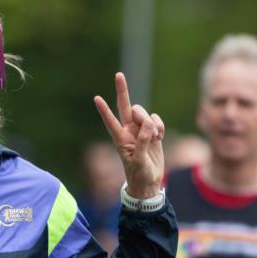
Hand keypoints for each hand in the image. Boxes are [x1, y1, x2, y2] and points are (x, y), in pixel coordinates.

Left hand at [94, 72, 164, 198]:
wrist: (149, 182)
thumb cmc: (139, 174)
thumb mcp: (139, 161)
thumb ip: (143, 142)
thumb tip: (149, 125)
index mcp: (120, 139)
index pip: (110, 121)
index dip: (104, 110)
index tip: (96, 98)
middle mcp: (129, 131)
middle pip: (125, 107)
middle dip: (122, 91)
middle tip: (118, 75)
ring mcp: (140, 130)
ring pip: (144, 113)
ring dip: (150, 121)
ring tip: (154, 137)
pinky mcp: (152, 132)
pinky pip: (156, 120)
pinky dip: (160, 126)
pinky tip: (159, 137)